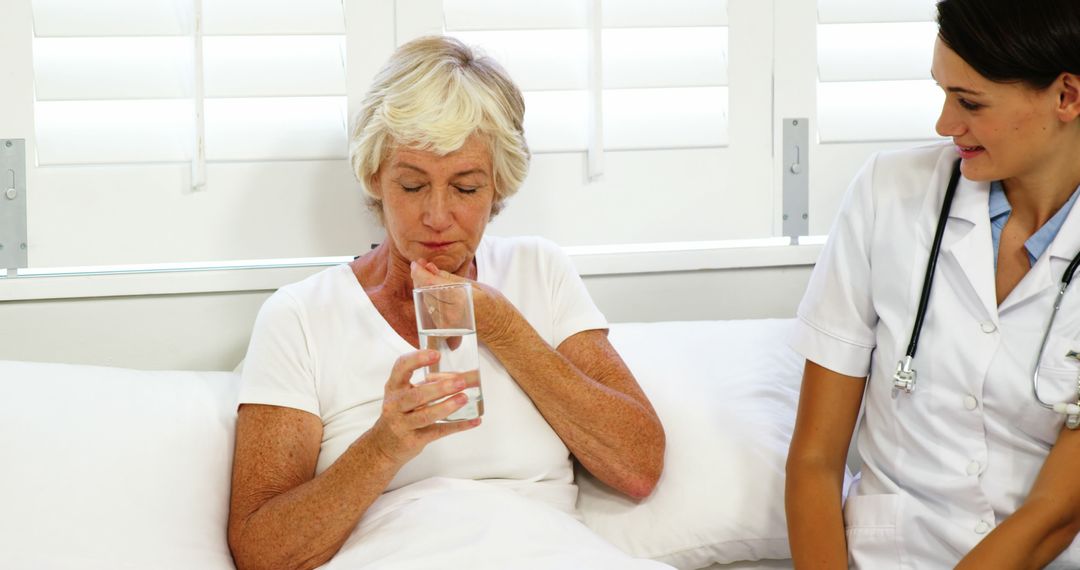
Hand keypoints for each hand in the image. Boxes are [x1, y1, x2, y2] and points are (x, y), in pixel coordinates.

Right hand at [369, 349, 480, 465]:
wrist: (383, 446)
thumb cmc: (398, 413)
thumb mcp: (402, 394)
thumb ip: (426, 384)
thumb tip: (463, 375)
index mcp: (394, 387)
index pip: (401, 368)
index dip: (418, 359)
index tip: (436, 355)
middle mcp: (395, 405)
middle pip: (417, 395)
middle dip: (440, 388)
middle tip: (460, 382)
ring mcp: (403, 424)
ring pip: (425, 415)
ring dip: (446, 406)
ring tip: (464, 398)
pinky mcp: (414, 440)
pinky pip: (438, 432)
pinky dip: (458, 426)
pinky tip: (474, 420)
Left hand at [411, 259, 516, 344]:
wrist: (499, 326)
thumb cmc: (491, 303)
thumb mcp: (474, 284)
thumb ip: (449, 277)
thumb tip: (429, 267)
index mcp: (460, 298)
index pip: (431, 283)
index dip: (420, 272)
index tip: (416, 263)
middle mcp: (451, 313)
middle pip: (425, 292)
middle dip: (420, 278)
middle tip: (421, 265)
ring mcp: (447, 324)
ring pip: (426, 301)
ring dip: (423, 288)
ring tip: (428, 276)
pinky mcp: (444, 330)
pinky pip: (430, 310)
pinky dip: (429, 299)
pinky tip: (433, 291)